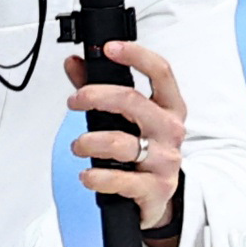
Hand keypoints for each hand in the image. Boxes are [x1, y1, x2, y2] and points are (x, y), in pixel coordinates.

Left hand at [66, 39, 189, 242]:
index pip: (161, 72)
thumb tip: (74, 64)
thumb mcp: (128, 119)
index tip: (110, 48)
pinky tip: (87, 175)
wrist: (158, 198)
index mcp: (170, 108)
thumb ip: (100, 89)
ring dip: (88, 142)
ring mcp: (166, 161)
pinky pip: (120, 180)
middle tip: (74, 101)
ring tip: (77, 146)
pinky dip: (96, 177)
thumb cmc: (144, 151)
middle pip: (132, 101)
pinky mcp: (155, 189)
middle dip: (95, 96)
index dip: (136, 55)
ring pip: (120, 142)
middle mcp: (171, 131)